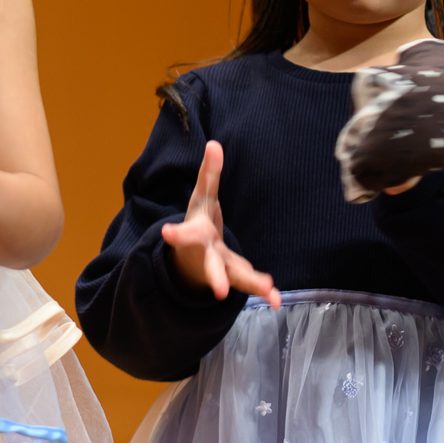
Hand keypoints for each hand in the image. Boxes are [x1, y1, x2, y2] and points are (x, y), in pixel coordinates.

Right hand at [162, 140, 279, 307]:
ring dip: (252, 284)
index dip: (176, 233)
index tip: (167, 233)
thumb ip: (209, 174)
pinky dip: (263, 289)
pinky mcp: (236, 275)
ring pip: (236, 277)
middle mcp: (207, 254)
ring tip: (270, 292)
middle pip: (210, 265)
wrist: (191, 257)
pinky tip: (276, 298)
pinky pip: (250, 282)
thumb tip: (215, 144)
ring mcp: (222, 268)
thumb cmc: (198, 222)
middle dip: (215, 276)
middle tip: (220, 290)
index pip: (186, 233)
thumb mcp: (202, 197)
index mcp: (196, 233)